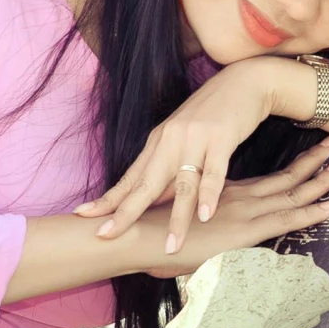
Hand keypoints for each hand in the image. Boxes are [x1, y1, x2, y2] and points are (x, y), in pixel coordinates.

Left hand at [75, 58, 301, 253]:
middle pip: (145, 183)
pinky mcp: (221, 138)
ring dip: (177, 218)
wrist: (244, 82)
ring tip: (172, 245)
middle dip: (126, 212)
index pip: (130, 177)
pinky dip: (209, 195)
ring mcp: (194, 139)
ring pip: (182, 185)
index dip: (108, 198)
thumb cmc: (214, 115)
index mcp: (158, 142)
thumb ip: (171, 170)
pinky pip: (214, 172)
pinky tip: (206, 216)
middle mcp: (170, 140)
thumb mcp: (184, 140)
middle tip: (107, 235)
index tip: (84, 216)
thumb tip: (155, 204)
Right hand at [132, 136, 328, 278]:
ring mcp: (244, 211)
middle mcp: (240, 196)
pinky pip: (285, 220)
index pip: (268, 179)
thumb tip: (203, 222)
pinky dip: (310, 213)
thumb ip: (197, 218)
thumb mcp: (180, 220)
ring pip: (291, 192)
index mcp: (228, 193)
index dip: (293, 168)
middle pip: (285, 177)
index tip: (314, 155)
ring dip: (320, 179)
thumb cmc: (150, 233)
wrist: (135, 236)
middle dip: (313, 162)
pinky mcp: (243, 229)